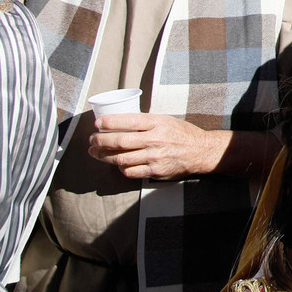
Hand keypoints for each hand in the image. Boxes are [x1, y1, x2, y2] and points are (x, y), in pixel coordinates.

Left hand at [89, 113, 220, 179]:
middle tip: (92, 139)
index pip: (128, 121)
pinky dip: (120, 168)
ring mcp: (154, 156)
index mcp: (157, 123)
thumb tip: (121, 122)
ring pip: (121, 158)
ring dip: (104, 155)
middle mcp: (154, 139)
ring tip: (95, 152)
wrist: (200, 151)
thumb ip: (145, 122)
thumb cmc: (182, 133)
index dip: (109, 122)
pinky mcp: (155, 171)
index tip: (97, 123)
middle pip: (120, 141)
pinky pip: (130, 171)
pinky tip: (116, 164)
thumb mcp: (165, 120)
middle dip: (101, 140)